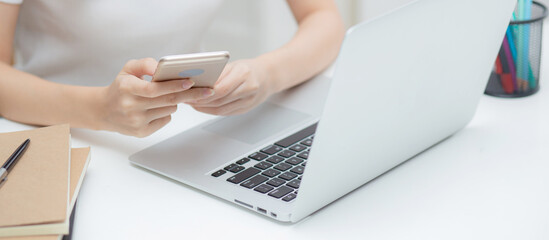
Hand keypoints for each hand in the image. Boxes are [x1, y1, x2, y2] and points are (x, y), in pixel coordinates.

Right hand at [96, 58, 213, 136]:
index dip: (174, 85)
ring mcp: (136, 121)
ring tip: (166, 96)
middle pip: (167, 101)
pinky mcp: (141, 132)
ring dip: (174, 102)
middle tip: (207, 90)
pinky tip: (156, 108)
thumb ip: (145, 63)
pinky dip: (166, 112)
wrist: (104, 111)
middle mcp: (131, 106)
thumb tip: (162, 67)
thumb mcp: (128, 69)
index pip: (154, 89)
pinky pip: (165, 120)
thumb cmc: (120, 87)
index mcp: (127, 88)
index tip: (190, 81)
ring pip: (169, 110)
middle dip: (189, 94)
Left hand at [186, 59, 273, 115]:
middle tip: (187, 99)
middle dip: (201, 102)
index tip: (191, 92)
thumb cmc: (249, 69)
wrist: (268, 77)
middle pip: (220, 101)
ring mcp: (248, 101)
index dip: (204, 93)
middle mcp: (248, 89)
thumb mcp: (233, 65)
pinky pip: (226, 113)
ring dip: (205, 108)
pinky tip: (204, 107)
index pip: (221, 88)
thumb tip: (198, 81)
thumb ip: (218, 74)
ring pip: (222, 109)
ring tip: (192, 104)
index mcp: (244, 74)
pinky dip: (212, 111)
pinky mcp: (246, 109)